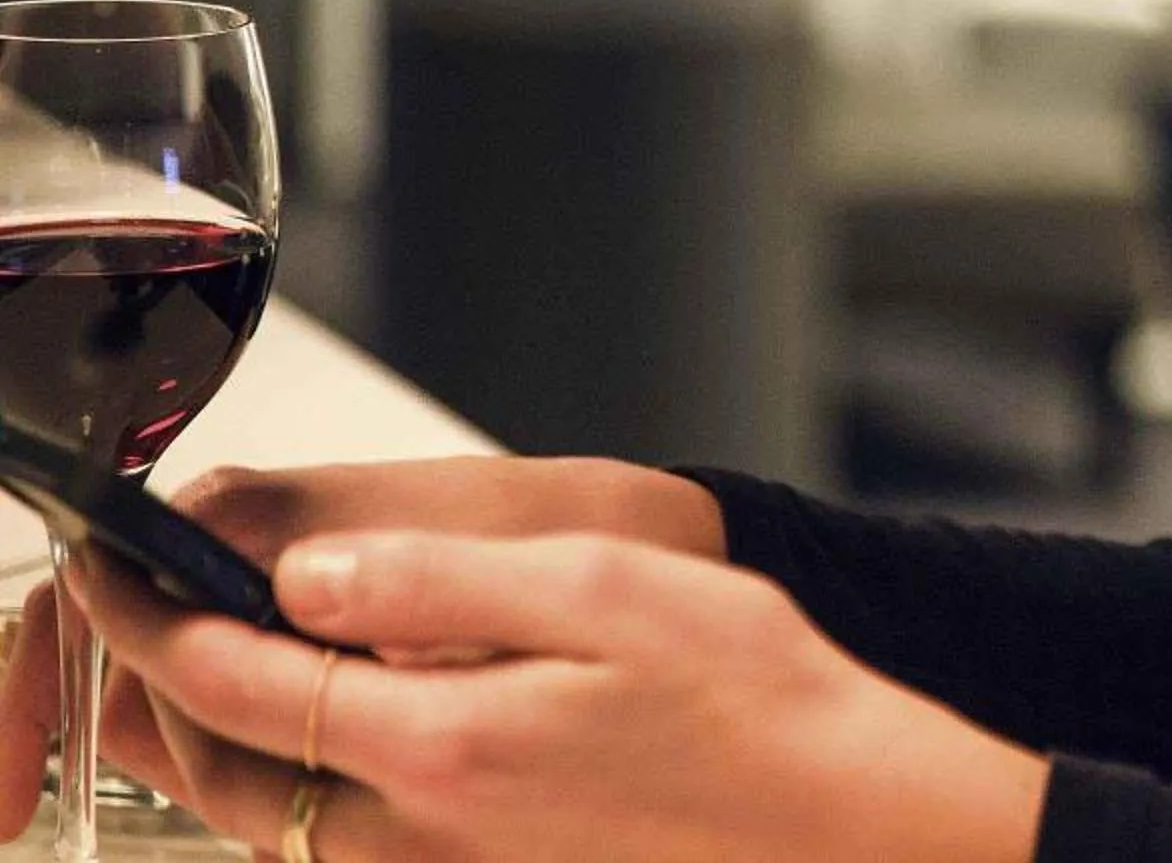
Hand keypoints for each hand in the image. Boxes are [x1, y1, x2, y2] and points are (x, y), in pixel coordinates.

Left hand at [76, 530, 1050, 862]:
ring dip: (202, 741)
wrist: (831, 814)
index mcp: (442, 741)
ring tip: (181, 665)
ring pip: (263, 815)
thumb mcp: (604, 589)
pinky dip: (277, 786)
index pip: (241, 678)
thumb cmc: (749, 697)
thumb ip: (444, 579)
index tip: (111, 563)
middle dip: (150, 686)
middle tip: (121, 608)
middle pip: (223, 766)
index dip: (153, 617)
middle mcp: (421, 826)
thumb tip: (310, 572)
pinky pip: (330, 842)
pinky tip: (303, 736)